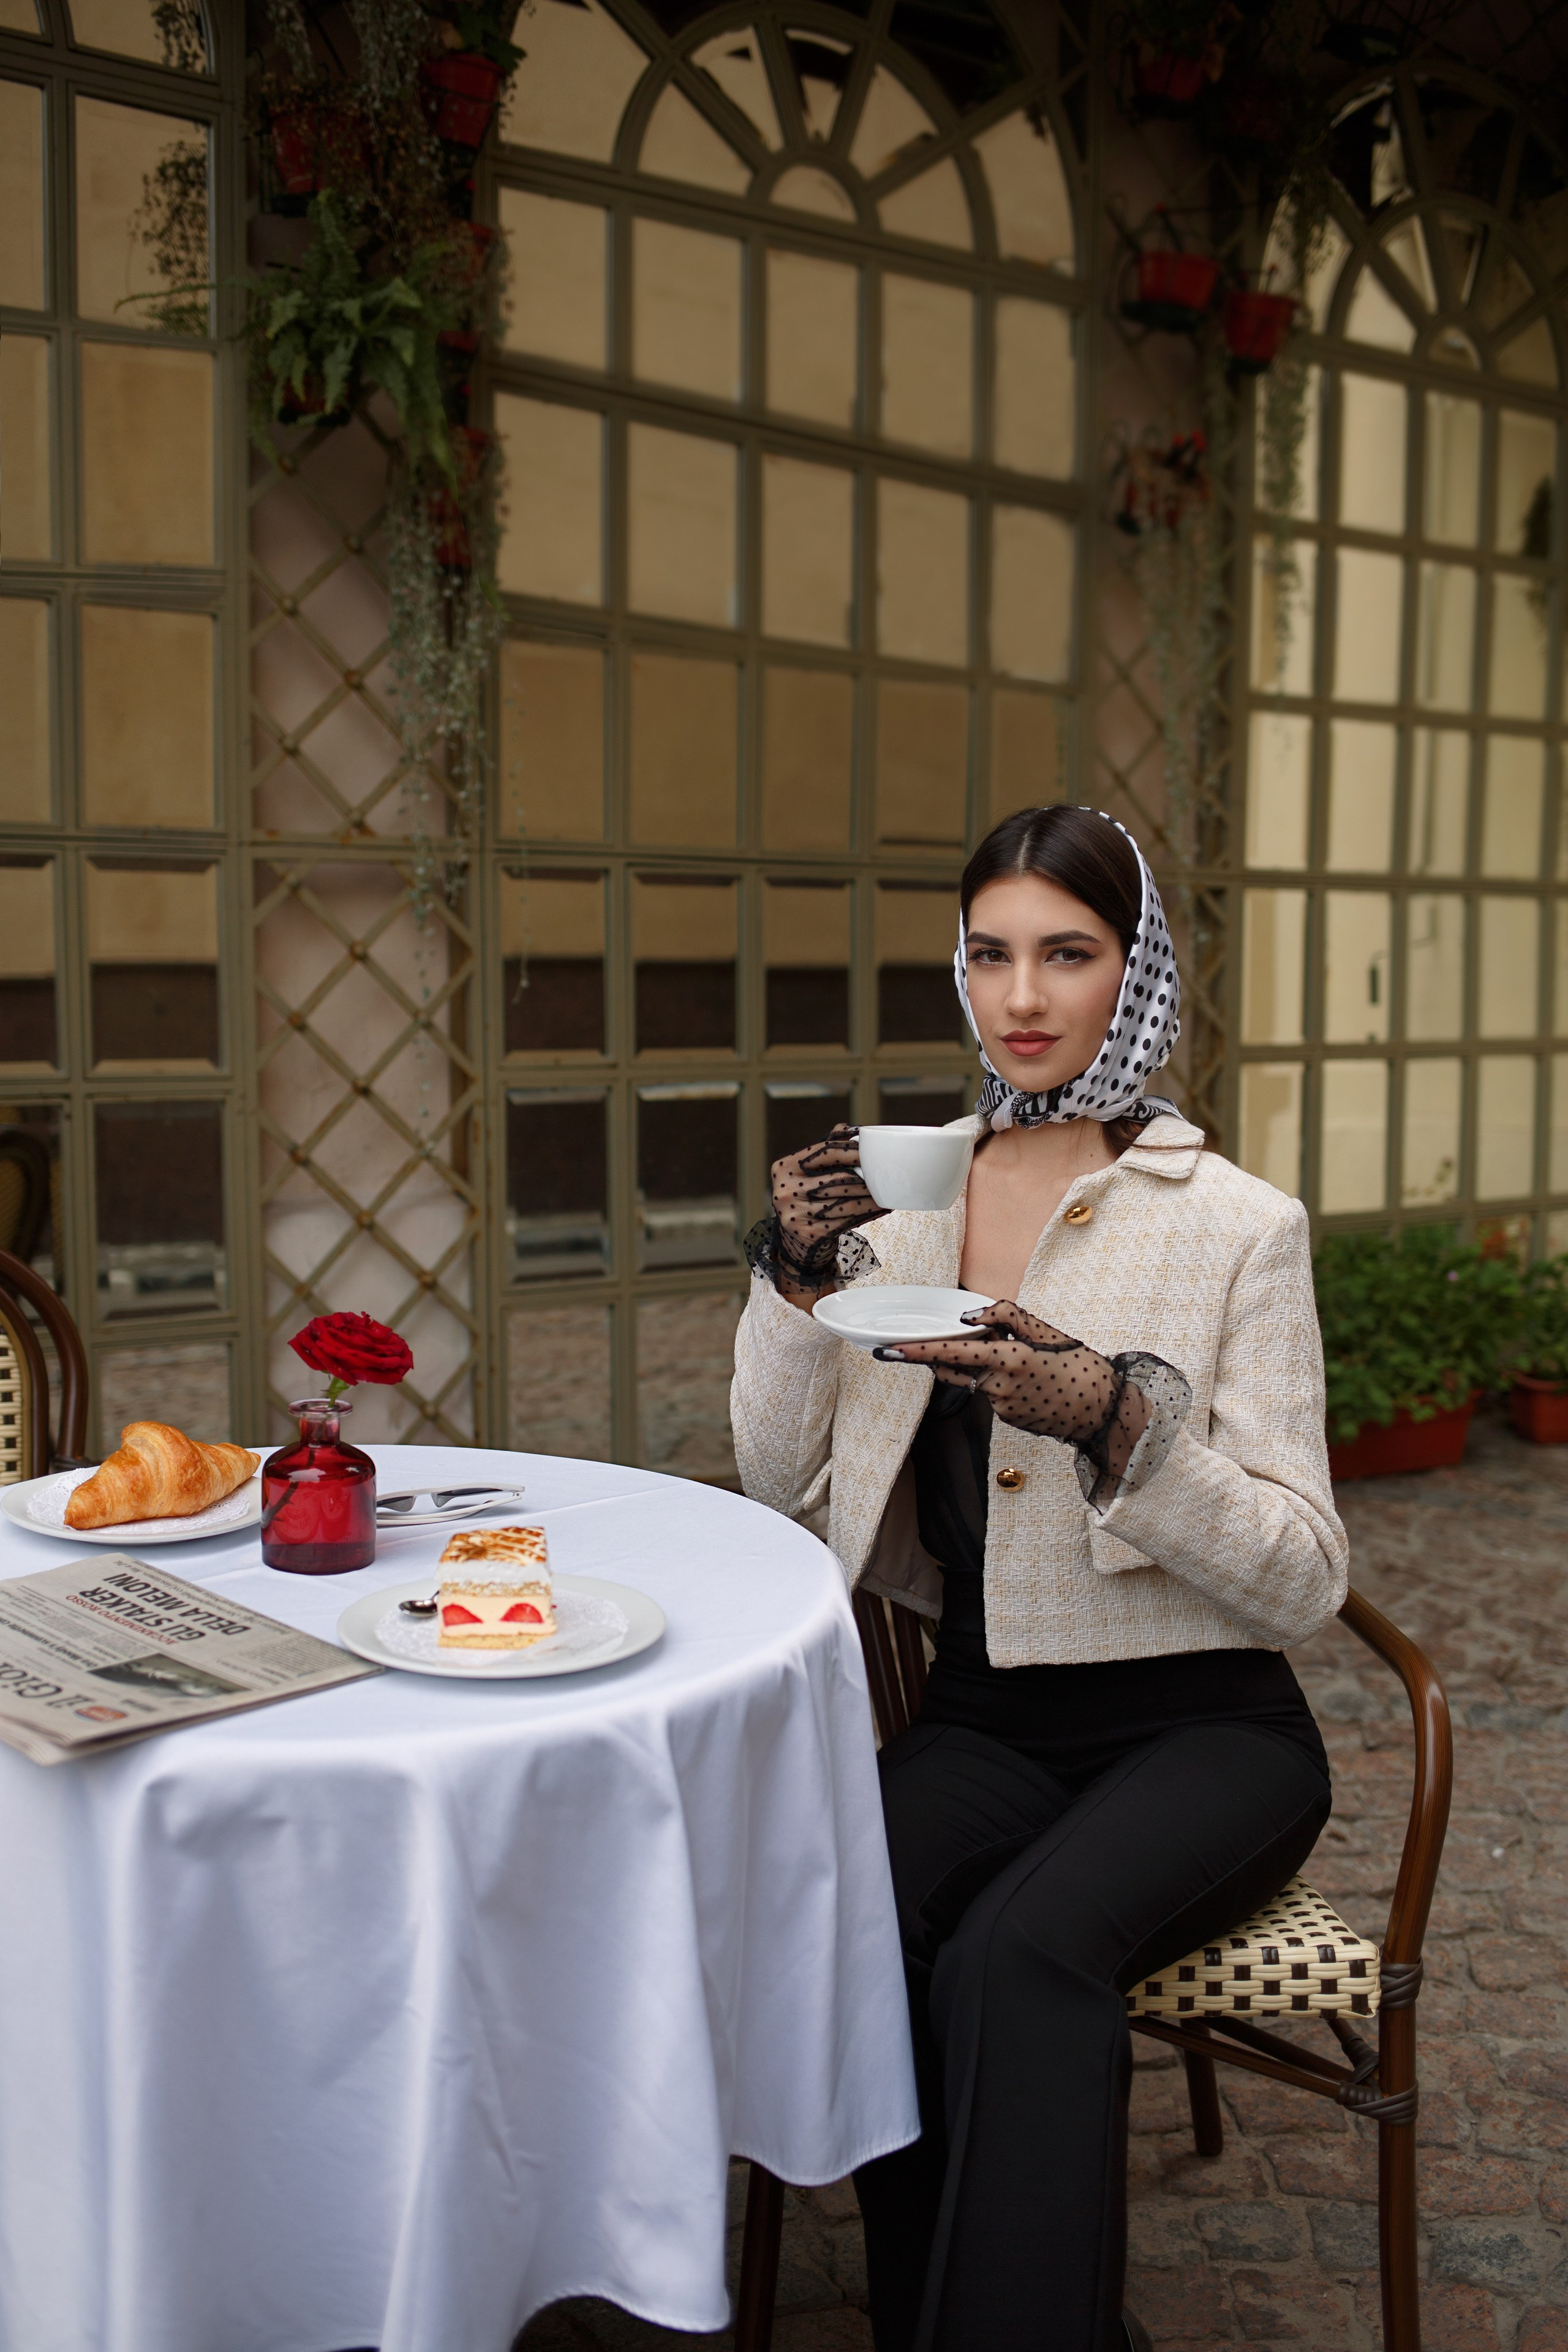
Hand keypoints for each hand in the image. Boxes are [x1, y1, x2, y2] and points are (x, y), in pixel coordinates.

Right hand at [769, 1124, 880, 1296]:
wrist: (794, 1238)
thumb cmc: (806, 1196)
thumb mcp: (808, 1171)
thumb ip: (826, 1149)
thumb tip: (854, 1131)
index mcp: (785, 1167)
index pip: (823, 1151)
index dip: (851, 1150)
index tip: (872, 1150)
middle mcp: (786, 1190)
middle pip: (837, 1179)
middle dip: (865, 1177)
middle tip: (888, 1174)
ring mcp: (796, 1214)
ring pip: (845, 1203)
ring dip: (871, 1198)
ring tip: (889, 1192)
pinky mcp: (809, 1234)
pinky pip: (847, 1221)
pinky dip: (867, 1214)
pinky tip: (881, 1208)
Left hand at [873, 1298, 1149, 1459]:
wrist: (1104, 1411)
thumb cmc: (1079, 1364)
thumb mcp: (1047, 1331)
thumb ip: (1007, 1317)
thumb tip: (968, 1315)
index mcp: (1008, 1359)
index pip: (951, 1354)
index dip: (917, 1352)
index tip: (890, 1349)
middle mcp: (999, 1386)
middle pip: (952, 1368)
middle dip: (928, 1357)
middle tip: (898, 1349)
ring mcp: (1001, 1406)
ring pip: (973, 1379)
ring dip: (977, 1365)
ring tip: (1018, 1359)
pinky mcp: (1007, 1419)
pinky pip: (991, 1393)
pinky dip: (997, 1381)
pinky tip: (1028, 1380)